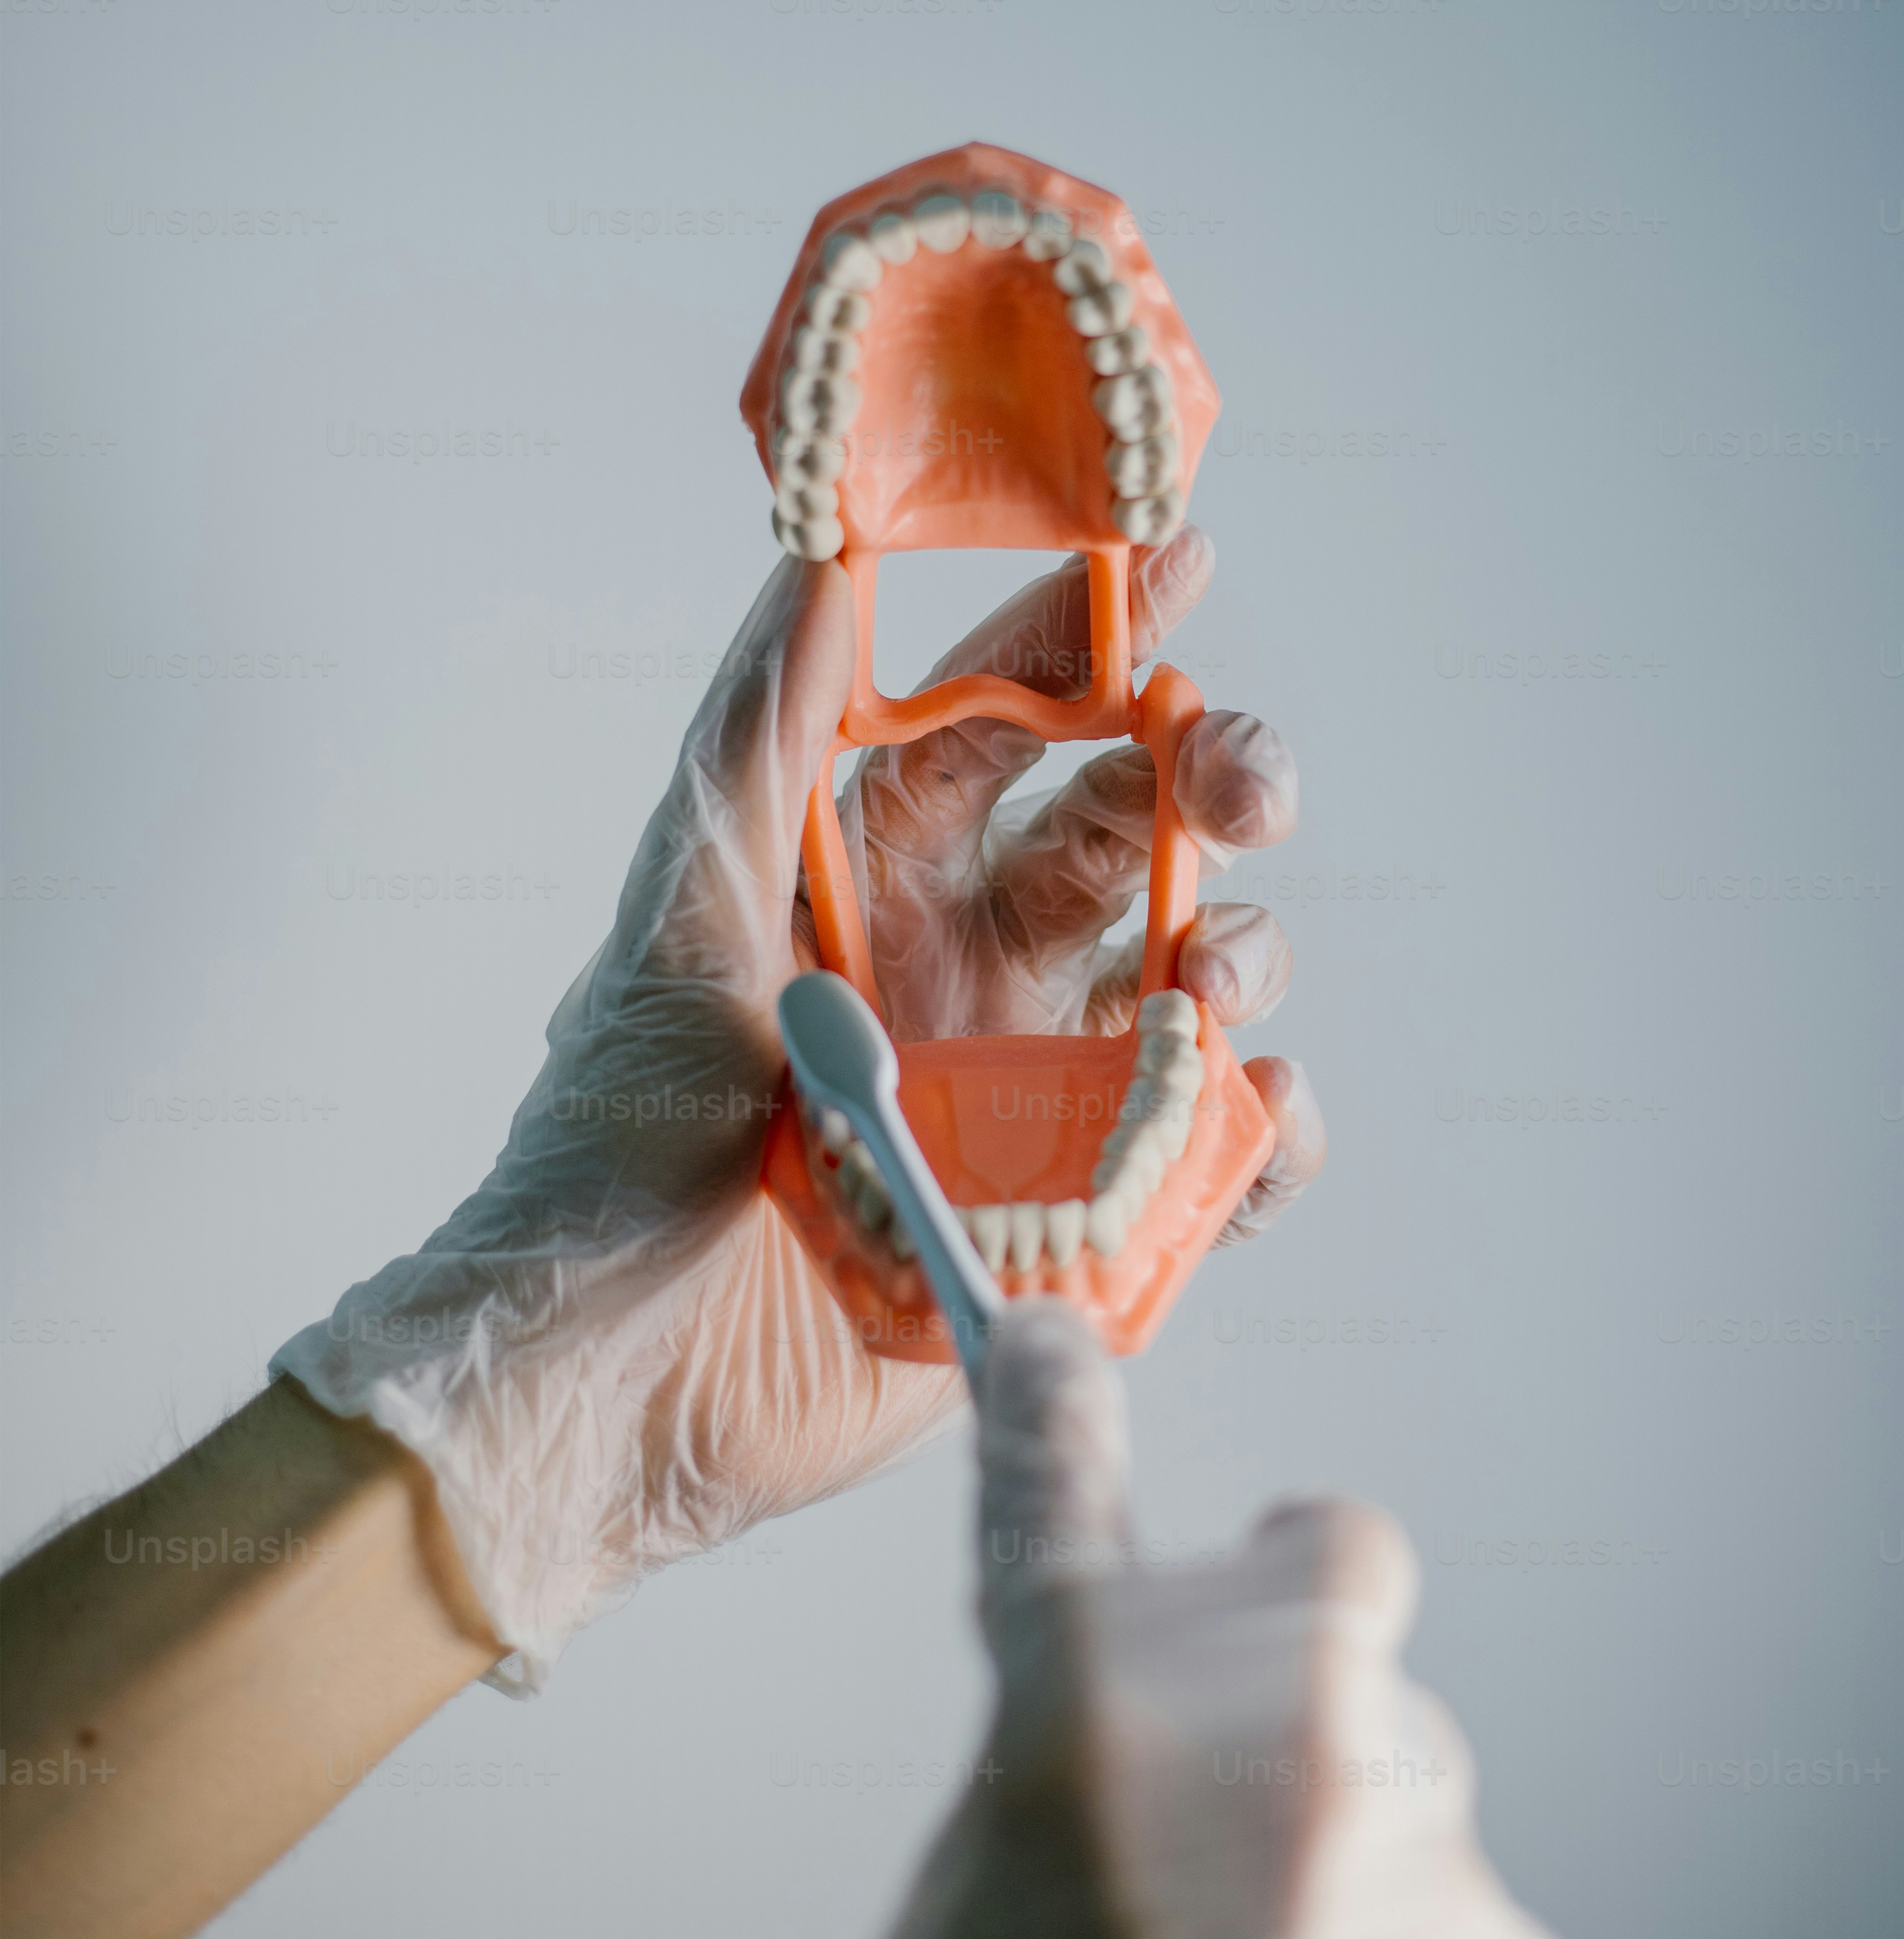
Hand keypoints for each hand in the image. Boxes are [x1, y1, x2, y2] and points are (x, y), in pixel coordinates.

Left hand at [275, 531, 1322, 1687]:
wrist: (607, 1384)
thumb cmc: (612, 1143)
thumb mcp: (677, 917)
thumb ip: (759, 736)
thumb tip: (818, 554)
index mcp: (871, 881)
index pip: (1003, 725)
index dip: (1089, 641)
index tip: (1178, 562)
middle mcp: (962, 967)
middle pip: (1129, 829)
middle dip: (1208, 777)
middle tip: (1246, 785)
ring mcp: (1028, 1092)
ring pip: (1190, 975)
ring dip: (1240, 942)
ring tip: (1211, 973)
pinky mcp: (1071, 1220)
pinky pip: (1210, 1153)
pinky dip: (1261, 1126)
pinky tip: (1255, 1105)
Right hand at [865, 1303, 1607, 1938]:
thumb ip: (1028, 1815)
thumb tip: (1094, 1773)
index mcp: (1087, 1715)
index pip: (1055, 1484)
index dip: (1049, 1405)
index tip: (1048, 1348)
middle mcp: (1278, 1735)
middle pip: (1317, 1591)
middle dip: (1282, 1656)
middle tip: (1229, 1788)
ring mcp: (1429, 1856)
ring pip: (1399, 1794)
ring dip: (1342, 1874)